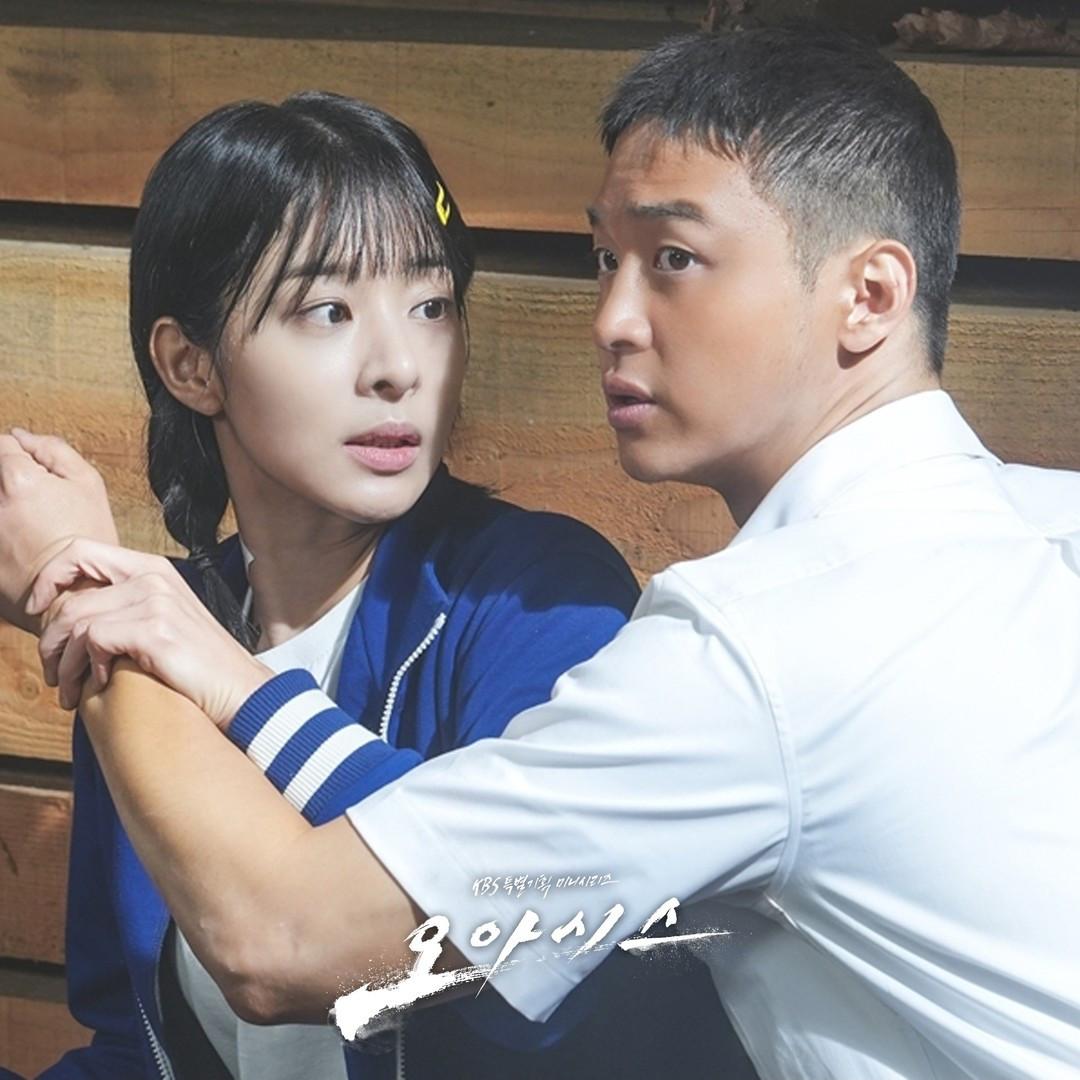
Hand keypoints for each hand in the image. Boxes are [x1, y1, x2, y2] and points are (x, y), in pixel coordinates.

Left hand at [0, 430, 117, 633]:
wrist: (77, 593)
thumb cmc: (89, 539)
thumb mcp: (89, 484)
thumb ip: (54, 450)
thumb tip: (22, 436)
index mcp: (18, 479)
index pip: (2, 445)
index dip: (19, 454)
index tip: (34, 473)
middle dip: (8, 481)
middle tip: (33, 502)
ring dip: (7, 506)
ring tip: (28, 526)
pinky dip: (5, 531)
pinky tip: (19, 543)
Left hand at [33, 538, 273, 727]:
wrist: (239, 689)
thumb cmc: (201, 664)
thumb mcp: (164, 621)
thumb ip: (125, 606)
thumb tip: (70, 616)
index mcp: (153, 568)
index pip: (79, 551)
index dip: (48, 579)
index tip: (38, 611)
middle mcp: (153, 577)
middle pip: (68, 589)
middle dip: (47, 633)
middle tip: (50, 667)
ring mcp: (156, 601)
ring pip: (75, 620)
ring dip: (63, 662)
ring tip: (69, 688)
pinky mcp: (155, 630)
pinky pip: (93, 640)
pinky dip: (88, 667)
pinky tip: (102, 682)